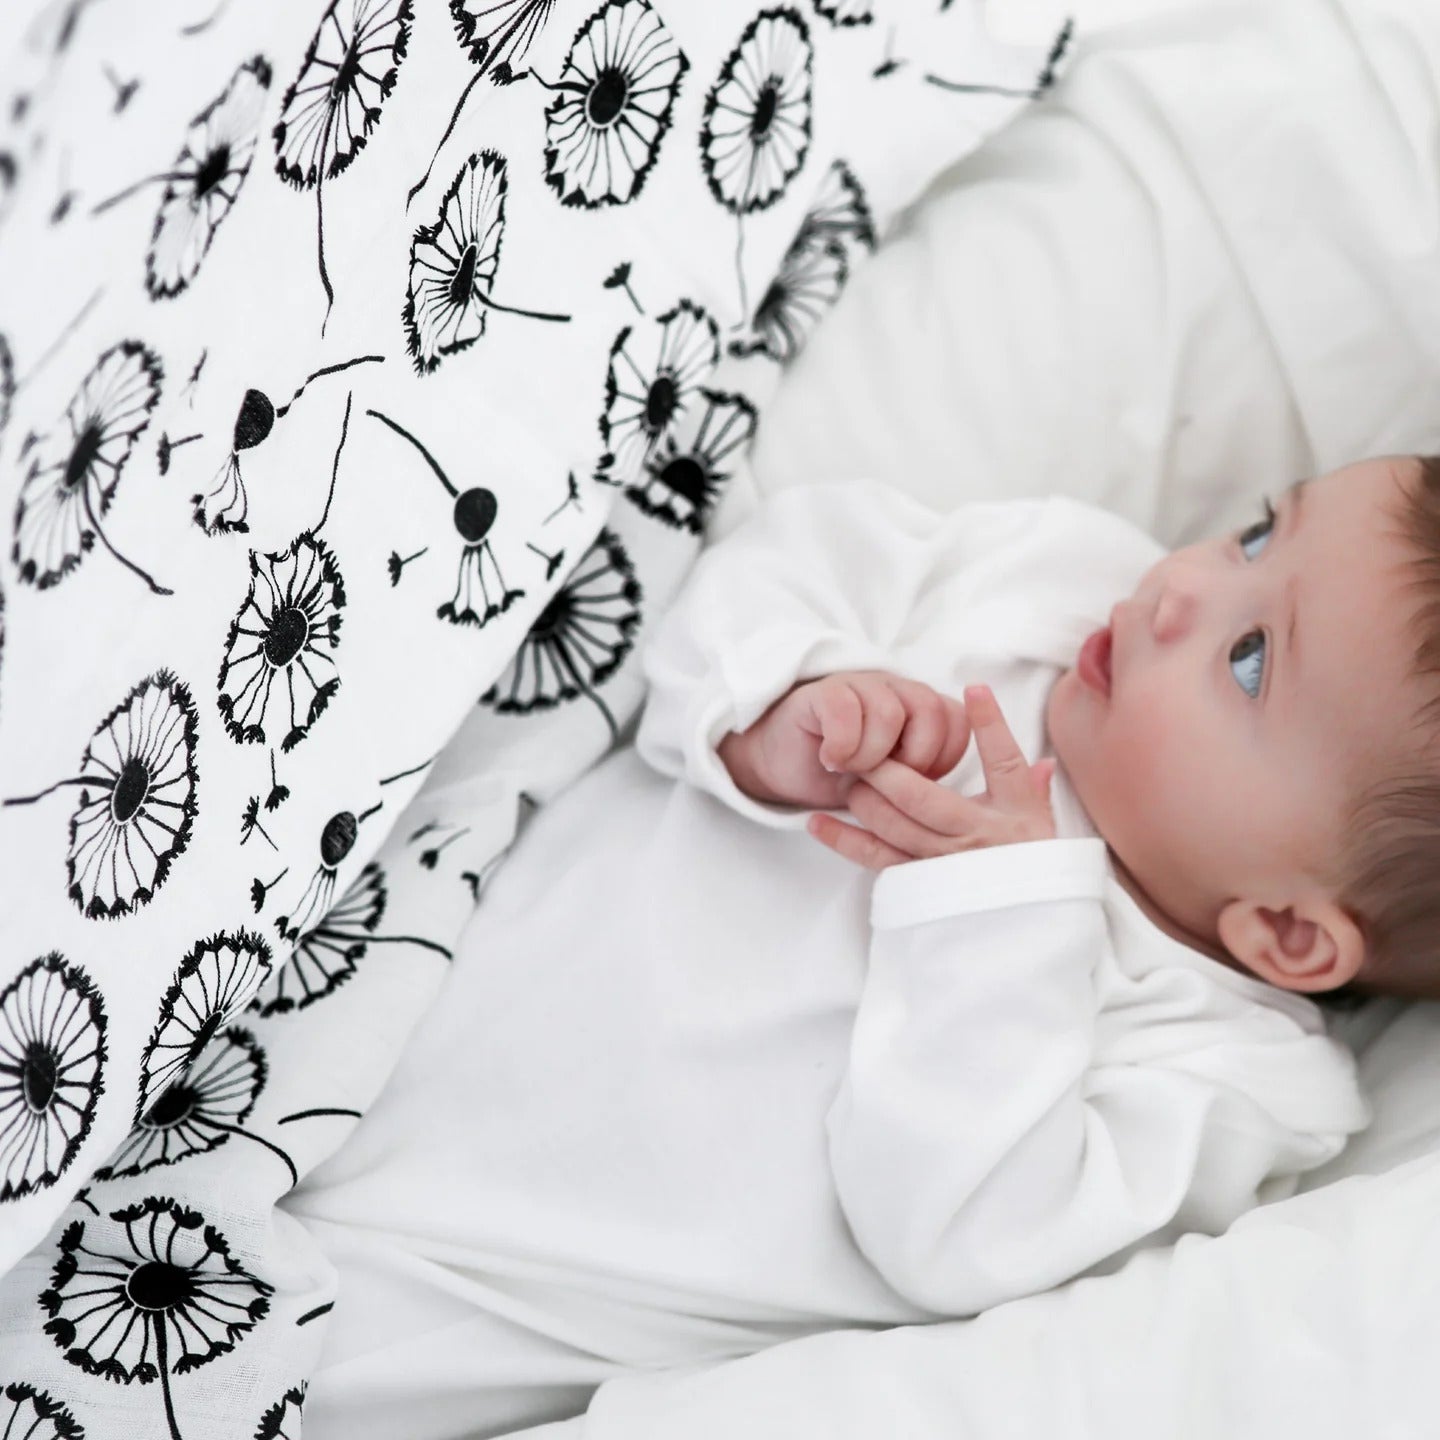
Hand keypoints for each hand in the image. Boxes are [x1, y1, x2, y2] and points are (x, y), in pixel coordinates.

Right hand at [718, 670, 970, 810]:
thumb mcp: (895, 781)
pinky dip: (843, 745)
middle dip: (914, 757)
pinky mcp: (822, 692)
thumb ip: (926, 772)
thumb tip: (951, 794)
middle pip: (929, 709)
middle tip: (886, 781)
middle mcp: (893, 689)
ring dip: (873, 754)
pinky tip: (831, 760)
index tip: (917, 781)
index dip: (944, 757)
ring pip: (889, 710)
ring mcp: (858, 685)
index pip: (956, 719)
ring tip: (853, 772)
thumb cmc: (846, 776)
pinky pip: (845, 708)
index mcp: (918, 706)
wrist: (785, 764)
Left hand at [807, 684, 1057, 869]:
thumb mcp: (1043, 825)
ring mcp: (944, 865)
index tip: (973, 690)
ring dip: (864, 796)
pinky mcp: (919, 886)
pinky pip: (877, 860)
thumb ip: (1035, 788)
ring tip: (843, 773)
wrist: (1028, 926)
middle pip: (923, 797)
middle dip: (887, 768)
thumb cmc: (1032, 866)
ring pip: (894, 825)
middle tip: (863, 745)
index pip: (1004, 764)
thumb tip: (1042, 758)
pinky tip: (818, 821)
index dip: (990, 726)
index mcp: (1011, 816)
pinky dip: (844, 840)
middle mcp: (976, 839)